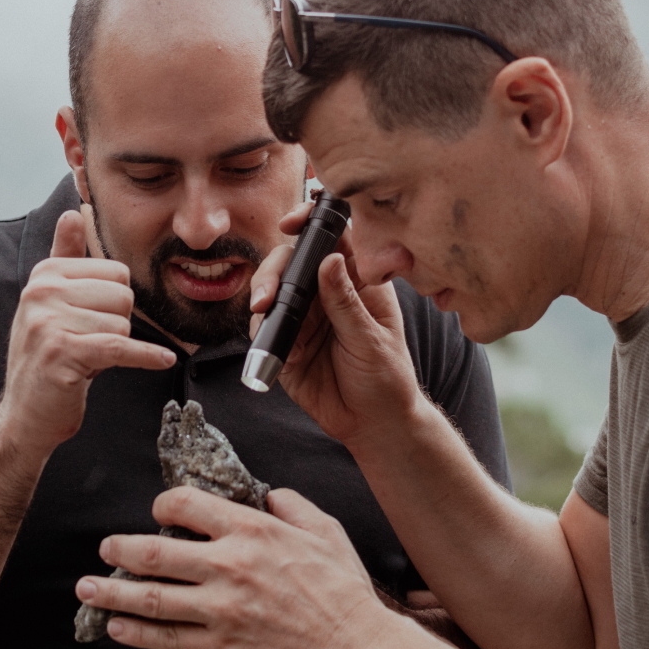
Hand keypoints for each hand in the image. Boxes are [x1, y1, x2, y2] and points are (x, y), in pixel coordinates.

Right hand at [2, 210, 175, 453]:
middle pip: (122, 295)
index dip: (115, 301)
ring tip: (90, 358)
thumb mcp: (52, 303)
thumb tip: (73, 212)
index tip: (94, 320)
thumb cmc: (47, 358)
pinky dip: (146, 356)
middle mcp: (41, 292)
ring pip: (122, 323)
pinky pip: (120, 346)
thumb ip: (64, 257)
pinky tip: (163, 360)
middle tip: (94, 343)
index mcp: (44, 274)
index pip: (115, 272)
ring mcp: (49, 322)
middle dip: (118, 323)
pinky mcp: (63, 353)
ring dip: (117, 346)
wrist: (26, 415)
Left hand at [74, 486, 401, 648]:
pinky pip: (168, 639)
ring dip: (112, 593)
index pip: (186, 505)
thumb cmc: (343, 592)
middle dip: (120, 549)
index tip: (158, 512)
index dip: (164, 506)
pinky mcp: (221, 646)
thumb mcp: (323, 530)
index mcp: (252, 531)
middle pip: (156, 553)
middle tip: (106, 548)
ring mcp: (221, 609)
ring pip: (152, 598)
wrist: (356, 648)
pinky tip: (118, 627)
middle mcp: (229, 566)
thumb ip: (291, 505)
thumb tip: (268, 494)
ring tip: (88, 589)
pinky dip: (136, 633)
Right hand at [249, 203, 426, 448]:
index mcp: (358, 282)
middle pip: (292, 262)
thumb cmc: (387, 378)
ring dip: (263, 297)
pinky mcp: (286, 344)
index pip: (334, 238)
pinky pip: (264, 327)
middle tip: (269, 294)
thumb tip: (329, 259)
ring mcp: (304, 318)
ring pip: (273, 292)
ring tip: (264, 313)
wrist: (373, 425)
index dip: (312, 223)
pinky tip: (270, 339)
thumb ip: (346, 302)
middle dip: (274, 271)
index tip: (293, 223)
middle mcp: (327, 294)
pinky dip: (261, 328)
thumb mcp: (372, 339)